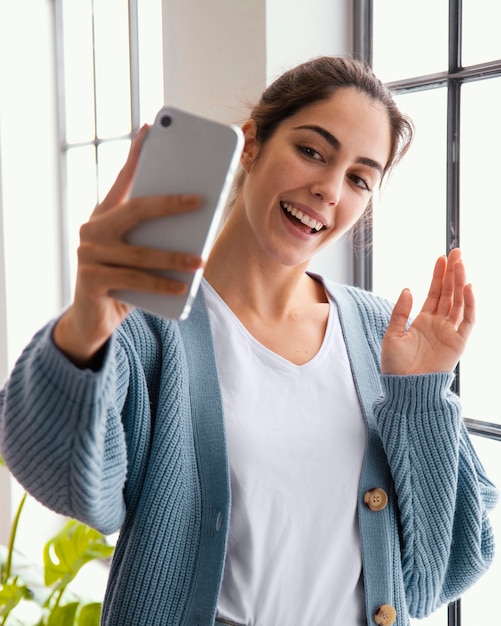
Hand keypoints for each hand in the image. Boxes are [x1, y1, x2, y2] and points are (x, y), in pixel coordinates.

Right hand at [54, 125, 202, 366]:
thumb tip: (195, 221)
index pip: (122, 180)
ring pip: (140, 254)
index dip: (136, 155)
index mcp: (105, 216)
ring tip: (199, 262)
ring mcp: (89, 254)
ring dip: (174, 258)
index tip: (151, 129)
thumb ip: (153, 236)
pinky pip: (134, 280)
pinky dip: (160, 284)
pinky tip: (182, 288)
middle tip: (199, 200)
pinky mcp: (91, 280)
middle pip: (135, 211)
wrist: (92, 318)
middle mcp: (93, 230)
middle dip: (169, 204)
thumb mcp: (136, 253)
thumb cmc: (122, 279)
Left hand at [381, 248, 474, 374]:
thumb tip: (409, 289)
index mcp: (422, 321)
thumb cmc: (395, 365)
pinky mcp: (458, 342)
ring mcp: (450, 332)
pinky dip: (469, 304)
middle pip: (449, 293)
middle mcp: (438, 324)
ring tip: (460, 263)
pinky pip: (467, 320)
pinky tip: (467, 287)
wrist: (405, 388)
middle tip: (456, 252)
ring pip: (458, 302)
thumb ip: (401, 312)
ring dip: (460, 283)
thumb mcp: (392, 334)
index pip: (434, 293)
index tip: (441, 258)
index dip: (438, 276)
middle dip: (453, 272)